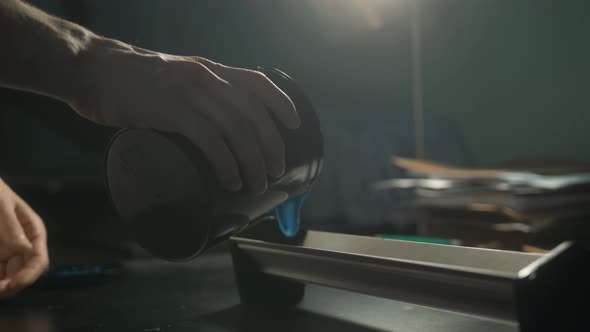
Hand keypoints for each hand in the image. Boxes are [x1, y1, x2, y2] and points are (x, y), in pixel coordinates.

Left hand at [0, 179, 48, 295]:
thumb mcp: (1, 205)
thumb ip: (12, 226)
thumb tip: (25, 249)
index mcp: (33, 231)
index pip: (39, 260)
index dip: (27, 276)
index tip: (9, 286)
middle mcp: (24, 244)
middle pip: (25, 272)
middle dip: (11, 285)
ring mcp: (9, 250)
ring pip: (10, 276)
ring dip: (2, 284)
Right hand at [70, 39, 299, 193]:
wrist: (93, 71)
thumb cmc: (133, 82)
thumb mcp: (174, 78)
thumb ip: (196, 96)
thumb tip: (214, 128)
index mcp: (210, 71)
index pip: (257, 82)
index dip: (281, 104)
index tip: (293, 125)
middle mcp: (207, 78)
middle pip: (253, 114)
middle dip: (271, 146)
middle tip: (274, 171)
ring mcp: (190, 94)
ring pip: (237, 130)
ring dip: (253, 162)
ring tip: (256, 184)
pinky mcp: (171, 111)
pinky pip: (210, 140)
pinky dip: (226, 164)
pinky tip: (230, 181)